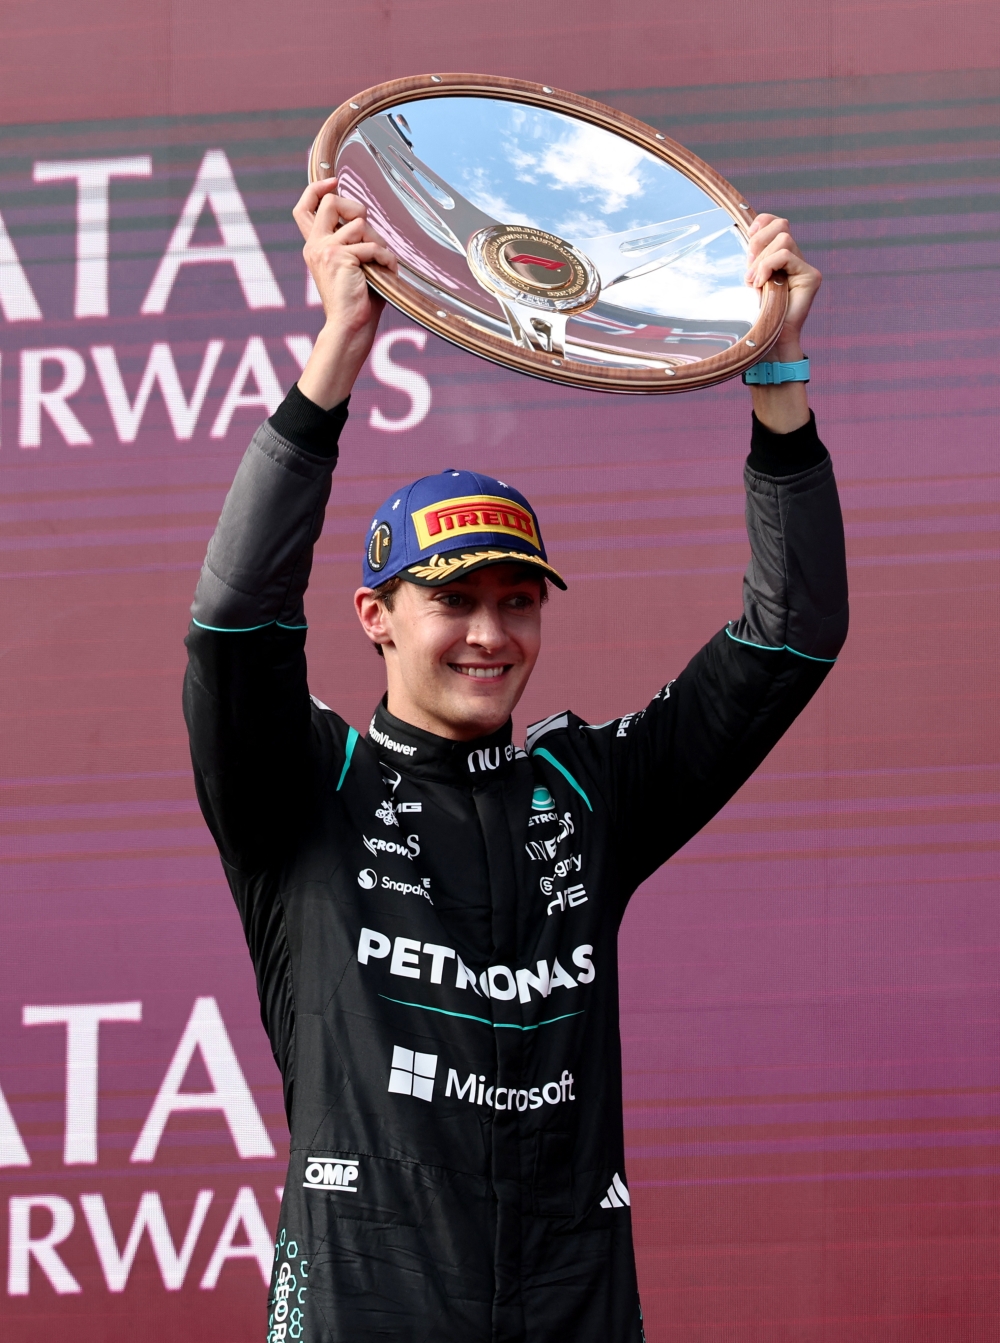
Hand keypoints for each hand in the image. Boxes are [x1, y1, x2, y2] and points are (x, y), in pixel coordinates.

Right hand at [292, 178, 398, 407]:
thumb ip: (352, 242)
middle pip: (330, 202)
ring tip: (382, 262)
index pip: (304, 207)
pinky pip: (371, 245)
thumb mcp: (351, 265)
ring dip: (378, 241)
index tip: (333, 181)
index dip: (317, 188)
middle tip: (368, 226)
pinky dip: (385, 258)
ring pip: (358, 224)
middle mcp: (315, 245)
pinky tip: (388, 271)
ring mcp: (325, 250)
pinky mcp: (340, 257)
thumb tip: (365, 219)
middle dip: (355, 207)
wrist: (349, 328)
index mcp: (314, 246)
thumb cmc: (357, 301)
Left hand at [745, 214, 820, 361]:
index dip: (762, 222)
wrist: (769, 341)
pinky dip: (768, 266)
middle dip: (758, 242)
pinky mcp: (811, 276)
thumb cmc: (757, 315)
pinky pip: (785, 256)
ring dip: (762, 260)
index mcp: (780, 257)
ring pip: (783, 239)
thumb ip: (753, 258)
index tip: (747, 235)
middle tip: (749, 270)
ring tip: (754, 282)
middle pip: (781, 225)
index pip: (776, 223)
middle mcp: (795, 259)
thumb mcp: (750, 279)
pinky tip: (761, 284)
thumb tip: (748, 233)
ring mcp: (805, 267)